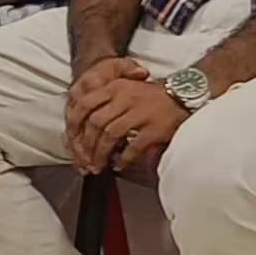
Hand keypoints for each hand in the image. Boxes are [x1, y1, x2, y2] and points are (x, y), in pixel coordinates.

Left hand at [63, 59, 189, 178]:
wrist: (183, 95)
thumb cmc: (150, 97)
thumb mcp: (125, 89)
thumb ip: (105, 103)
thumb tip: (82, 127)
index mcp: (115, 88)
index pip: (84, 105)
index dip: (74, 125)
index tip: (72, 141)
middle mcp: (125, 98)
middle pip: (95, 123)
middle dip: (87, 145)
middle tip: (86, 160)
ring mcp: (140, 112)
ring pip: (110, 135)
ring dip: (101, 154)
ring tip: (99, 166)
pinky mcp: (154, 128)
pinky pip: (133, 146)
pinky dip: (124, 158)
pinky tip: (119, 165)